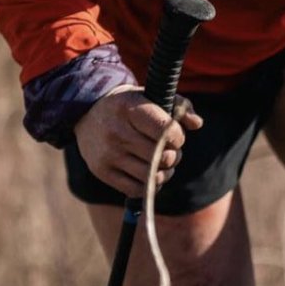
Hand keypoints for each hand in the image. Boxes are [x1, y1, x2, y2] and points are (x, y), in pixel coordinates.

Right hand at [73, 87, 202, 198]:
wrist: (87, 113)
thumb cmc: (129, 105)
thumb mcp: (152, 96)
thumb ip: (179, 106)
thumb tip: (197, 124)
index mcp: (130, 109)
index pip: (165, 131)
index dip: (178, 137)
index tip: (176, 136)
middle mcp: (116, 132)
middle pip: (160, 156)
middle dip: (174, 155)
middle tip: (171, 151)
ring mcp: (108, 154)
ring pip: (150, 175)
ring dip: (165, 172)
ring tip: (165, 164)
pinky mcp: (101, 171)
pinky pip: (135, 189)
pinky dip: (150, 185)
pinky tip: (152, 175)